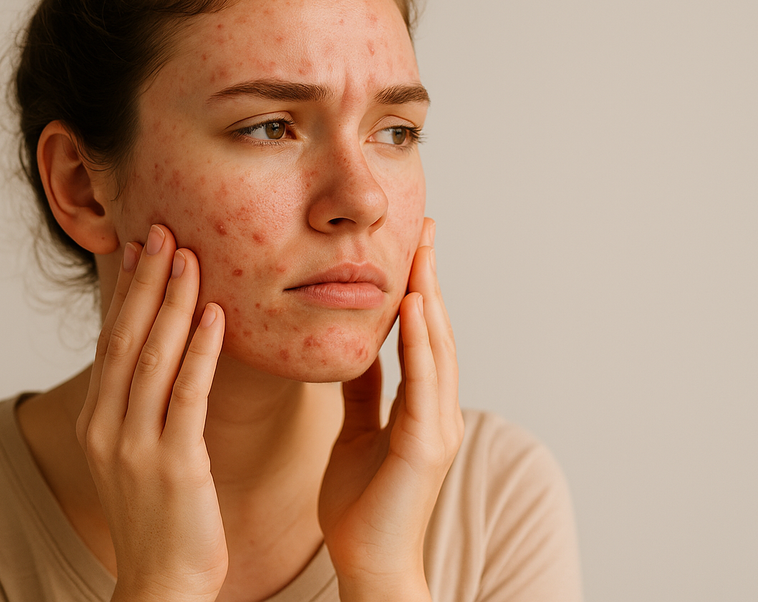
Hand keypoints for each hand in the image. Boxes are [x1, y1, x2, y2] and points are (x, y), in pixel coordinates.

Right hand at [76, 224, 227, 601]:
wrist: (161, 584)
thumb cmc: (160, 517)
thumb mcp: (137, 454)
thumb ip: (141, 404)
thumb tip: (158, 356)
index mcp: (98, 420)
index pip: (112, 341)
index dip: (128, 291)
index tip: (142, 246)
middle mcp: (107, 426)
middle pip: (126, 338)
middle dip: (146, 282)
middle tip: (162, 230)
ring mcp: (136, 445)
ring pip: (154, 358)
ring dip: (172, 303)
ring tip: (189, 256)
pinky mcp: (173, 464)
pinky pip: (188, 396)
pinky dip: (201, 352)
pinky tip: (216, 316)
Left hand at [318, 218, 462, 600]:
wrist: (366, 563)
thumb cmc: (360, 505)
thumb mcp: (355, 432)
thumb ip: (363, 392)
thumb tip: (358, 351)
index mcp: (418, 408)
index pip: (421, 335)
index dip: (419, 288)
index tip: (412, 244)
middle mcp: (435, 412)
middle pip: (435, 331)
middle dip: (430, 278)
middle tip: (426, 228)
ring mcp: (436, 428)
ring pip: (436, 349)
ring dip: (431, 298)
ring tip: (422, 251)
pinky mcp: (424, 447)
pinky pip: (422, 385)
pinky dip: (418, 344)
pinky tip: (412, 308)